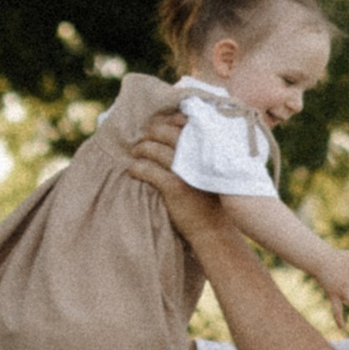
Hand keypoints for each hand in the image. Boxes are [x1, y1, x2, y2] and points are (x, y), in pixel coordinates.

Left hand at [126, 111, 223, 245]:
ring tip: (135, 152)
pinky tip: (133, 170)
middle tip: (144, 138)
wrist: (215, 229)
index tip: (160, 126)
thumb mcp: (215, 169)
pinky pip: (147, 170)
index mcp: (209, 146)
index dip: (169, 120)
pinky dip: (136, 168)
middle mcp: (199, 153)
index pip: (184, 122)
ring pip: (154, 149)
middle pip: (166, 131)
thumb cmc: (213, 197)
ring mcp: (187, 168)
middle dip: (151, 132)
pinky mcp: (174, 186)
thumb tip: (178, 129)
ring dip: (140, 149)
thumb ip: (202, 150)